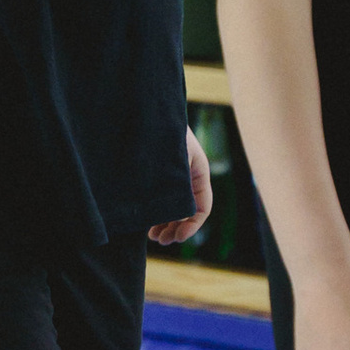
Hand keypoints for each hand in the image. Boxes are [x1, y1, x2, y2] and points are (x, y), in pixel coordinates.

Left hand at [149, 125, 213, 246]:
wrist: (147, 108)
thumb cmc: (162, 130)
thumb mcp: (173, 158)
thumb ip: (175, 184)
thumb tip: (175, 215)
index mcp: (198, 172)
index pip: (202, 207)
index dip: (192, 226)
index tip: (178, 237)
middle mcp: (188, 176)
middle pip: (188, 211)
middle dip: (177, 229)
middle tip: (163, 240)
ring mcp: (173, 176)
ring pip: (175, 208)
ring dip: (167, 225)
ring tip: (155, 237)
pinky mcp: (158, 176)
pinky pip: (162, 200)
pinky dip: (157, 214)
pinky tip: (148, 225)